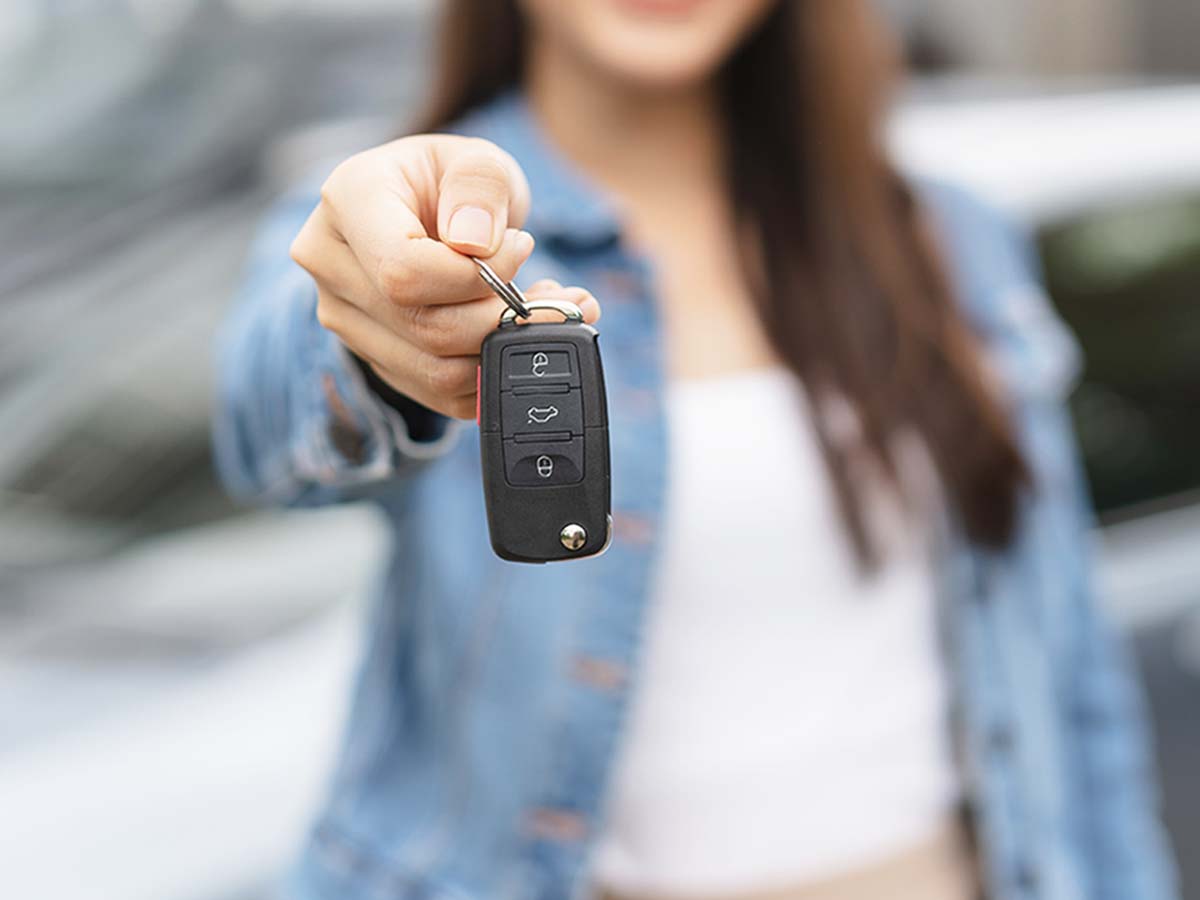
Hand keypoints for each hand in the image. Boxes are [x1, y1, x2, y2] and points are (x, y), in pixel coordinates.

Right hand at [290, 135, 600, 419]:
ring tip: (543, 310)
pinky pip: (441, 392)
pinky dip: (492, 372)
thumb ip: (480, 185)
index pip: (403, 270)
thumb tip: (475, 243)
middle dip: (500, 317)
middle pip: (424, 327)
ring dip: (504, 349)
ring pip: (436, 370)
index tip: (520, 249)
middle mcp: (331, 264)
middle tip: (552, 293)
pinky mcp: (376, 358)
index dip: (475, 276)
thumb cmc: (453, 181)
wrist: (429, 209)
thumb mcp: (478, 159)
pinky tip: (516, 335)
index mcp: (347, 201)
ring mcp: (347, 319)